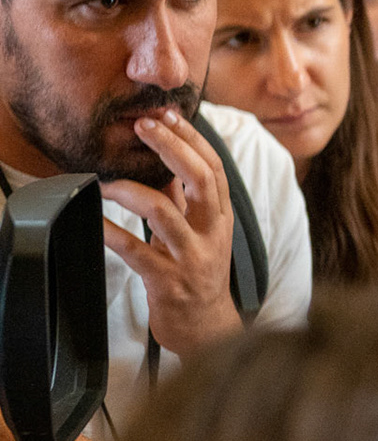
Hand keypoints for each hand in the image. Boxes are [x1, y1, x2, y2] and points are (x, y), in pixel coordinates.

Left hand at [100, 108, 241, 358]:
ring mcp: (192, 257)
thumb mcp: (199, 231)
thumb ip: (185, 197)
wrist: (206, 327)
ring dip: (131, 190)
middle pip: (201, 179)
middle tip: (144, 126)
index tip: (168, 114)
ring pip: (165, 212)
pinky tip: (94, 220)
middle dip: (172, 148)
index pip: (214, 167)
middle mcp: (212, 232)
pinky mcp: (169, 281)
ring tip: (106, 181)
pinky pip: (136, 251)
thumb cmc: (198, 273)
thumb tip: (167, 157)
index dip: (192, 137)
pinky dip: (112, 233)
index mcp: (221, 216)